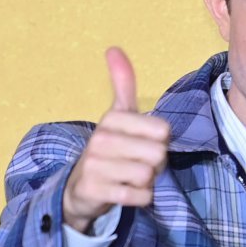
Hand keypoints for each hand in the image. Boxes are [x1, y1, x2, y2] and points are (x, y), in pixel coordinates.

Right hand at [62, 48, 171, 232]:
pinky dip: (141, 198)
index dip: (160, 142)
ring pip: (149, 176)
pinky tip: (126, 192)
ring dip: (147, 182)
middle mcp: (101, 139)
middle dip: (155, 165)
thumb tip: (113, 48)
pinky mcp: (95, 190)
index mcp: (112, 118)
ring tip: (130, 177)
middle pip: (158, 155)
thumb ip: (122, 84)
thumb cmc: (110, 149)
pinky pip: (140, 196)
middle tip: (137, 164)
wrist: (82, 187)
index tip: (142, 144)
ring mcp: (95, 165)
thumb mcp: (117, 115)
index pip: (163, 131)